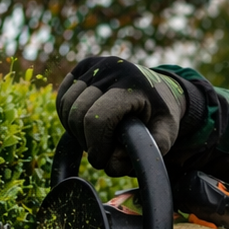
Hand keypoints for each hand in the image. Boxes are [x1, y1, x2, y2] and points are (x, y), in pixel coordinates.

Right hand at [57, 56, 192, 174]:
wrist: (159, 87)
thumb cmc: (159, 114)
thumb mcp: (165, 135)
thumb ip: (144, 153)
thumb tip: (110, 164)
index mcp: (132, 84)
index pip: (98, 119)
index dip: (95, 146)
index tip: (101, 161)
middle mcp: (111, 68)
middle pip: (78, 114)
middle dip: (85, 141)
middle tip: (100, 153)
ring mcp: (95, 65)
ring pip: (66, 107)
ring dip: (75, 130)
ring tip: (95, 140)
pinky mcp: (83, 66)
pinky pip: (62, 98)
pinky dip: (68, 117)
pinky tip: (85, 126)